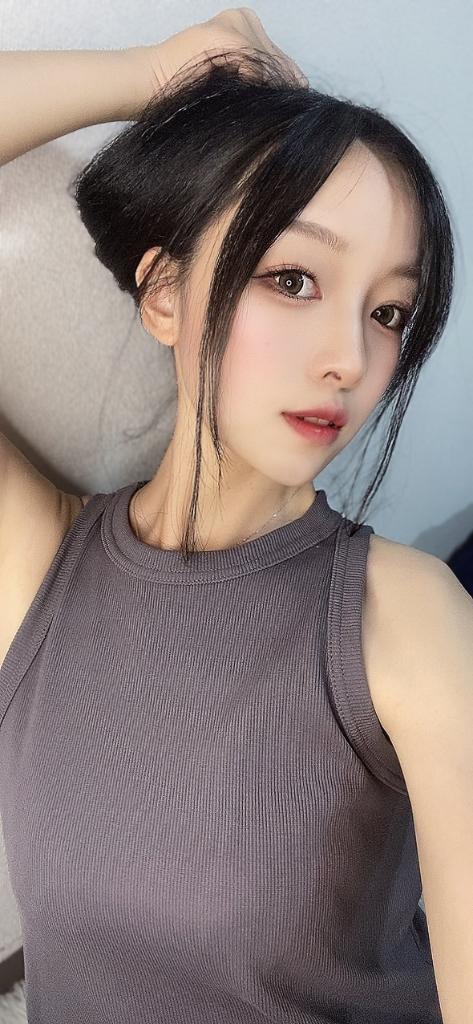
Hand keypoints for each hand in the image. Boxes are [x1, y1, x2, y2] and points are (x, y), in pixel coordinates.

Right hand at [128, 7, 308, 110]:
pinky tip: (257, 106)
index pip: (278, 57)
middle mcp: (242, 17)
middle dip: (282, 88)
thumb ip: (256, 78)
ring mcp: (235, 24)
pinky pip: (256, 66)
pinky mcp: (228, 35)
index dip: (288, 83)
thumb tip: (294, 93)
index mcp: (242, 23)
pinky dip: (257, 88)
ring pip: (269, 64)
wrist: (151, 83)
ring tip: (272, 114)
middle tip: (289, 112)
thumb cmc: (187, 90)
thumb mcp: (228, 80)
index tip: (296, 105)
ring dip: (270, 91)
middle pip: (278, 60)